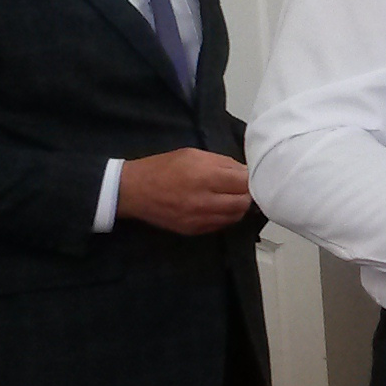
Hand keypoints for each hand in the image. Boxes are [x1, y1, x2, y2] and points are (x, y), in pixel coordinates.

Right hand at [119, 148, 251, 235]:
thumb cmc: (163, 167)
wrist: (134, 190)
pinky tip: (219, 207)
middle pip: (243, 202)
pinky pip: (221, 226)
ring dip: (238, 207)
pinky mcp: (194, 231)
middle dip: (247, 194)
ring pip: (235, 217)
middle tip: (243, 187)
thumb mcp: (194, 155)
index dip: (251, 178)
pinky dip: (225, 216)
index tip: (251, 175)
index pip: (244, 182)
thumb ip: (222, 163)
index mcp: (205, 177)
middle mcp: (205, 201)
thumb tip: (245, 171)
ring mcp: (200, 219)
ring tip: (232, 196)